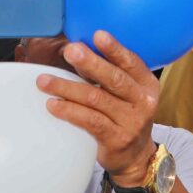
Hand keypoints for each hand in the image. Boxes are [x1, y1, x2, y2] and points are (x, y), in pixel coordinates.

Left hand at [36, 30, 159, 185]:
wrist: (135, 157)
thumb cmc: (124, 117)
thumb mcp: (126, 94)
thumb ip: (108, 74)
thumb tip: (75, 51)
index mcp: (147, 84)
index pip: (131, 62)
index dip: (115, 49)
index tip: (98, 35)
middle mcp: (143, 101)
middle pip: (114, 79)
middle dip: (90, 63)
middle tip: (69, 51)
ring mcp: (131, 122)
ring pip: (96, 99)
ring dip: (67, 88)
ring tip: (45, 81)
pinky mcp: (116, 139)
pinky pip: (90, 121)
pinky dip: (69, 111)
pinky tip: (53, 105)